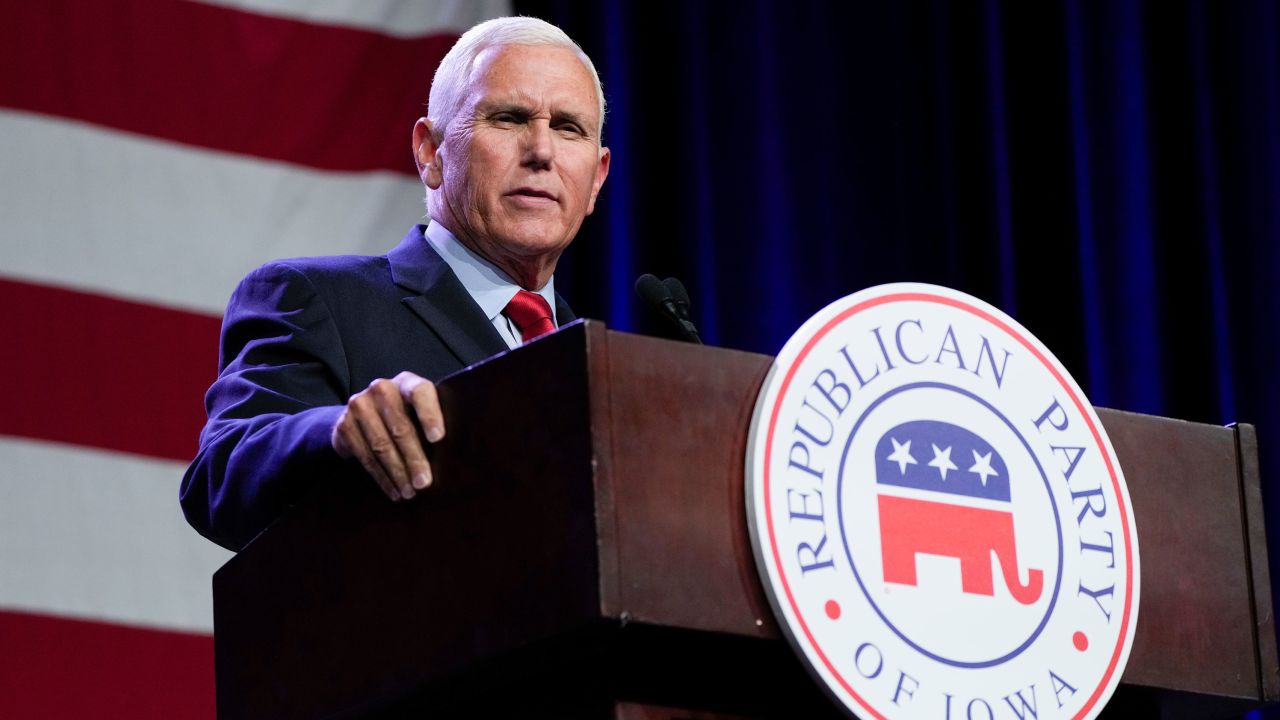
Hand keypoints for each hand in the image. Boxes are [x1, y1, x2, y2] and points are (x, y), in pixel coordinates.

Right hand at [331, 371, 444, 500]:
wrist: (362, 413)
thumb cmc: (406, 416)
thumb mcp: (419, 412)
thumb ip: (434, 423)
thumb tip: (457, 455)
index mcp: (407, 382)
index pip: (420, 392)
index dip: (429, 415)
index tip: (438, 439)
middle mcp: (382, 389)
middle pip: (400, 427)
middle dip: (414, 459)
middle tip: (424, 483)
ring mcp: (360, 405)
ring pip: (381, 445)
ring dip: (397, 473)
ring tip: (410, 493)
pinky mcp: (344, 425)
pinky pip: (365, 456)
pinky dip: (381, 477)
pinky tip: (393, 490)